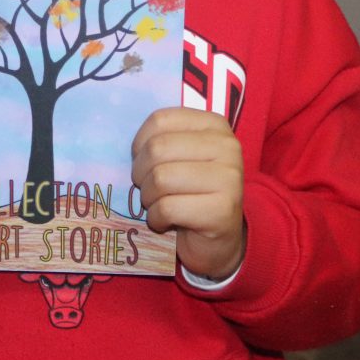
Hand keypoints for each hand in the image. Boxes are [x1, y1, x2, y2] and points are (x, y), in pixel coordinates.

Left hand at [131, 107, 245, 281]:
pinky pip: (167, 208)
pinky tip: (165, 222)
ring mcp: (229, 178)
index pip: (160, 120)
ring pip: (161, 178)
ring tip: (157, 205)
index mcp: (214, 125)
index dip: (140, 144)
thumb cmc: (190, 192)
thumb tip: (130, 148)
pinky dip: (156, 218)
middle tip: (147, 188)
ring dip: (148, 198)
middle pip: (158, 148)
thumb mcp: (179, 157)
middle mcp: (227, 147)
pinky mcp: (221, 211)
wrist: (218, 239)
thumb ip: (161, 141)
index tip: (143, 162)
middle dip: (141, 173)